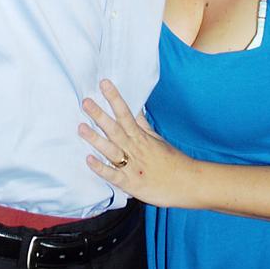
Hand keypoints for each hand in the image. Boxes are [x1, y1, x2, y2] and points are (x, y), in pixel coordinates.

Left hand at [79, 79, 190, 207]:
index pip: (126, 113)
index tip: (104, 84)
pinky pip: (114, 175)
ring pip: (111, 150)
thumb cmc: (172, 160)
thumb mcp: (157, 138)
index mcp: (141, 137)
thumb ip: (143, 124)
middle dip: (99, 115)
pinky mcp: (131, 184)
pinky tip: (89, 160)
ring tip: (81, 128)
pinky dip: (101, 169)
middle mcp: (135, 149)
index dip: (115, 98)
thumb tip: (134, 106)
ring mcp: (132, 166)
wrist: (188, 183)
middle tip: (85, 102)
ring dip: (96, 139)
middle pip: (115, 129)